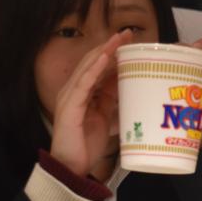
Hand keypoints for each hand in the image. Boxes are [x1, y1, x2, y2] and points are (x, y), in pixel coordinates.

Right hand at [50, 30, 131, 176]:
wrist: (73, 166)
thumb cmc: (88, 143)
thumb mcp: (107, 116)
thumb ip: (115, 100)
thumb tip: (132, 87)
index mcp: (84, 91)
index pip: (98, 64)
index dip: (113, 50)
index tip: (130, 39)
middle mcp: (74, 89)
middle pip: (92, 61)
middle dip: (110, 46)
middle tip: (128, 34)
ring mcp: (69, 96)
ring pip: (87, 68)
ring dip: (103, 52)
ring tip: (118, 40)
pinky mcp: (69, 107)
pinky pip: (82, 85)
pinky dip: (92, 70)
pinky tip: (104, 59)